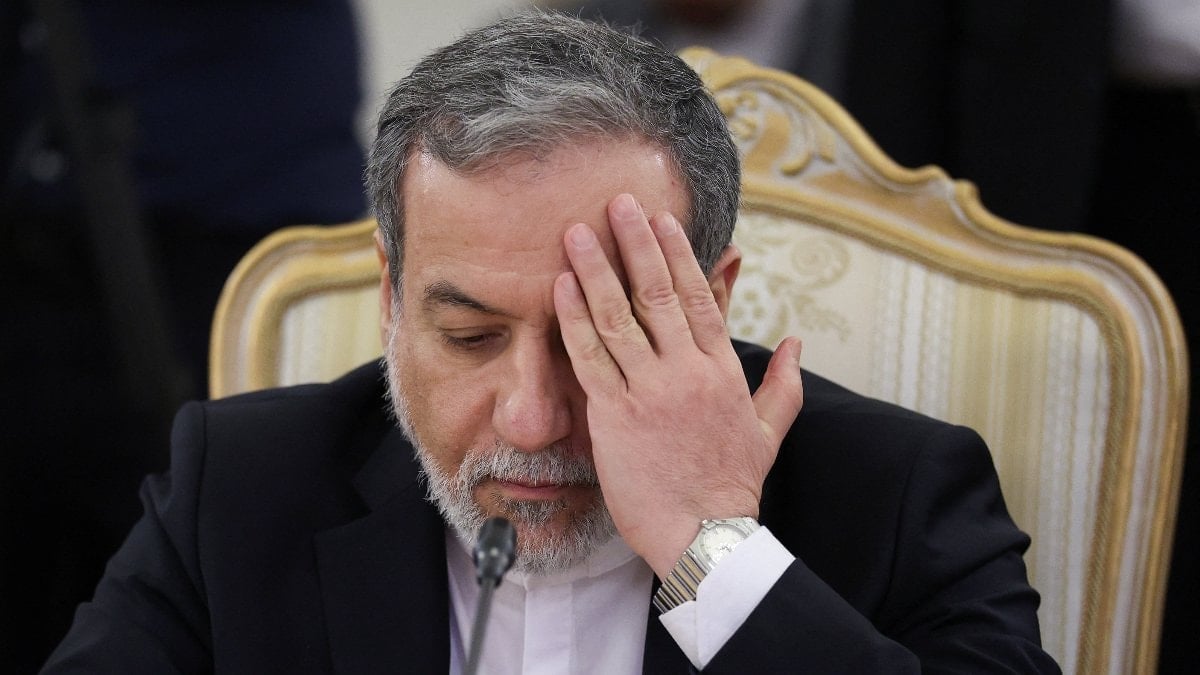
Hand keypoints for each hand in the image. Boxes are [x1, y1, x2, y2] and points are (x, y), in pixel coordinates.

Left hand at [553, 193, 804, 577]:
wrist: (705, 535)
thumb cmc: (732, 485)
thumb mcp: (769, 430)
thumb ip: (784, 383)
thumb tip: (798, 343)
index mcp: (722, 370)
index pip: (699, 297)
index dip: (678, 254)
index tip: (661, 219)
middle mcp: (686, 371)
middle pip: (657, 293)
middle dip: (635, 243)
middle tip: (616, 203)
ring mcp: (649, 391)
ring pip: (619, 317)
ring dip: (596, 270)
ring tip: (577, 232)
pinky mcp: (615, 415)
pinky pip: (590, 357)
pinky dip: (575, 319)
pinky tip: (563, 287)